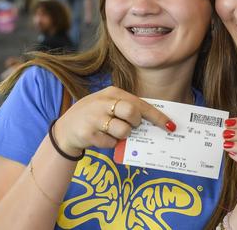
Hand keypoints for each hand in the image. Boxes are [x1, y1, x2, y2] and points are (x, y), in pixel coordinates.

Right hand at [53, 86, 174, 156]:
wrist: (65, 129)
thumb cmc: (95, 116)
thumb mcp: (109, 105)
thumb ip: (127, 109)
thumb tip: (153, 122)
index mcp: (112, 93)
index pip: (140, 103)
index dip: (157, 116)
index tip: (170, 126)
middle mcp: (103, 102)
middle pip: (132, 113)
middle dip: (136, 123)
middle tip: (132, 126)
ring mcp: (94, 118)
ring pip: (123, 130)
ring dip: (123, 135)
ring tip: (113, 132)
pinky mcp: (88, 133)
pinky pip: (111, 143)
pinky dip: (110, 143)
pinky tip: (101, 138)